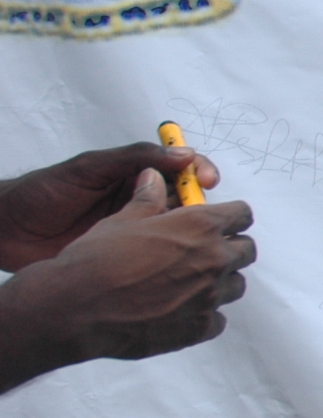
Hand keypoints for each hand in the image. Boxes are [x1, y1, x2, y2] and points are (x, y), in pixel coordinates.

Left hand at [0, 142, 220, 271]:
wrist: (7, 231)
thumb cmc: (42, 192)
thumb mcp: (89, 168)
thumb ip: (133, 158)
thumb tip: (184, 153)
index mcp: (134, 176)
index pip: (181, 169)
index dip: (199, 172)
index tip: (207, 180)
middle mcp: (140, 202)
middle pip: (187, 201)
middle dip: (202, 205)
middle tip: (206, 214)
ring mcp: (135, 231)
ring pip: (178, 230)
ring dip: (192, 234)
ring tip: (197, 240)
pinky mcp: (126, 257)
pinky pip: (159, 257)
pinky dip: (174, 260)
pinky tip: (182, 264)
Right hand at [0, 170, 254, 391]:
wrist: (76, 308)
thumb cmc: (97, 259)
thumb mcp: (122, 219)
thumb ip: (149, 199)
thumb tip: (155, 177)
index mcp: (200, 227)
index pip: (242, 214)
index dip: (231, 216)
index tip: (220, 221)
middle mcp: (213, 260)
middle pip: (246, 250)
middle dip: (230, 247)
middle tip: (203, 252)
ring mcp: (209, 297)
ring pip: (235, 285)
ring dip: (219, 281)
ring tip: (188, 282)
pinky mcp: (199, 328)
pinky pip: (217, 320)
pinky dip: (204, 315)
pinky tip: (180, 310)